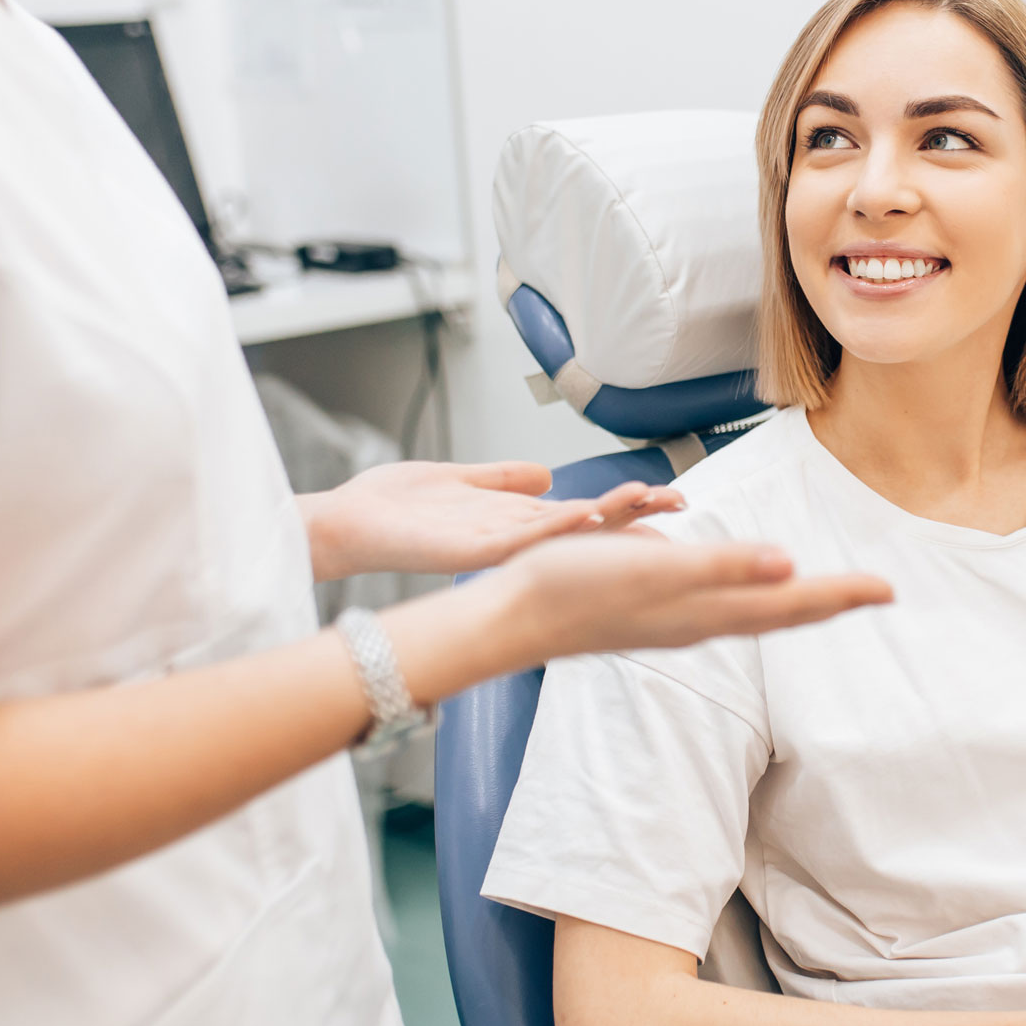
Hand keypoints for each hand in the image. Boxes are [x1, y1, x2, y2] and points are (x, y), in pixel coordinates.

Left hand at [301, 461, 681, 579]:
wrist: (346, 523)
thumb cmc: (393, 506)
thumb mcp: (460, 478)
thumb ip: (502, 478)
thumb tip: (545, 473)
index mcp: (512, 521)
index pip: (583, 513)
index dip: (624, 506)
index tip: (667, 497)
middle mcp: (511, 539)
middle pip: (585, 528)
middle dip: (631, 516)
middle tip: (679, 504)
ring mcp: (492, 548)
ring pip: (561, 535)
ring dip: (603, 520)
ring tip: (645, 502)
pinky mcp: (468, 552)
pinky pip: (518, 540)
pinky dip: (552, 528)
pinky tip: (583, 514)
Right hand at [494, 532, 892, 663]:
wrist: (511, 617)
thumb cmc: (574, 589)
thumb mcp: (653, 569)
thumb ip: (722, 567)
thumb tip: (788, 567)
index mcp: (708, 611)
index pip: (792, 605)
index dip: (842, 596)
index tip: (889, 590)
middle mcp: (700, 621)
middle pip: (781, 613)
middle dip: (830, 601)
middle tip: (875, 592)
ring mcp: (675, 621)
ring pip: (753, 612)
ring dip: (794, 601)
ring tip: (824, 593)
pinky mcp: (651, 612)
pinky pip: (720, 606)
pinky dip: (748, 595)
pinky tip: (741, 589)